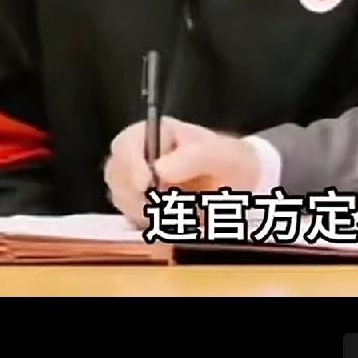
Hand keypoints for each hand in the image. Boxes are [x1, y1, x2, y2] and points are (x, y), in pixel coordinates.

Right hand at [104, 117, 261, 228]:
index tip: (145, 184)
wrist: (241, 187)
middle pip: (116, 174)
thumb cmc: (231, 162)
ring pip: (122, 199)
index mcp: (156, 132)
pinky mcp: (140, 206)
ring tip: (182, 210)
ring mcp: (136, 181)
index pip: (126, 144)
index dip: (130, 163)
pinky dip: (153, 224)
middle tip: (167, 205)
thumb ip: (194, 157)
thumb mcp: (222, 154)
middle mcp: (140, 155)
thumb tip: (159, 169)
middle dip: (138, 193)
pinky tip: (176, 220)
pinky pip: (133, 219)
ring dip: (147, 211)